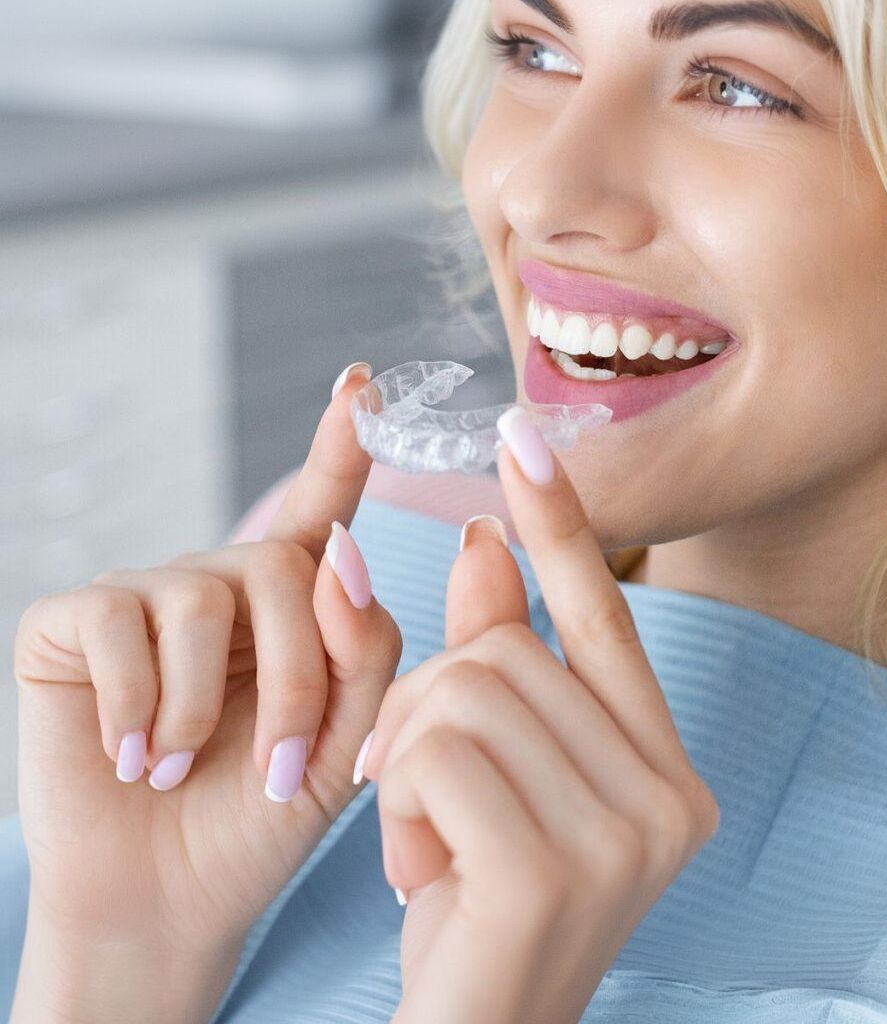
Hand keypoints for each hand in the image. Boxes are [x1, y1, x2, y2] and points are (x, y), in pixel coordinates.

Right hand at [12, 362, 401, 969]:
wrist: (171, 899)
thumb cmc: (262, 817)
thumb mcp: (346, 741)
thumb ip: (365, 647)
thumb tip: (340, 549)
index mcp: (295, 605)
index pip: (323, 508)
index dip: (342, 443)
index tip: (362, 381)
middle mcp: (222, 583)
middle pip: (281, 570)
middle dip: (294, 678)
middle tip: (280, 768)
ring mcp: (145, 595)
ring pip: (202, 597)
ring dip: (208, 706)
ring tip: (187, 768)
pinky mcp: (73, 620)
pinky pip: (116, 623)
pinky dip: (136, 703)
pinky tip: (131, 755)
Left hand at [362, 408, 720, 1023]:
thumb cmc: (475, 905)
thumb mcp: (485, 773)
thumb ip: (494, 658)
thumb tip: (478, 539)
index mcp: (666, 770)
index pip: (608, 616)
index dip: (561, 523)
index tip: (521, 435)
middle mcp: (670, 798)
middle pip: (507, 649)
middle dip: (427, 702)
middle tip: (419, 791)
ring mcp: (625, 837)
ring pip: (464, 688)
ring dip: (406, 758)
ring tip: (422, 839)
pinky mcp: (553, 871)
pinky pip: (436, 751)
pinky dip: (396, 803)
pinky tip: (418, 872)